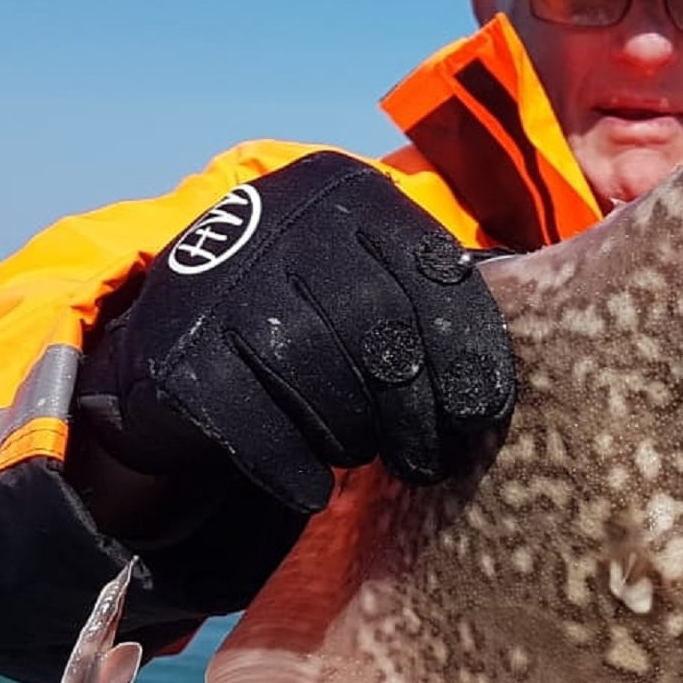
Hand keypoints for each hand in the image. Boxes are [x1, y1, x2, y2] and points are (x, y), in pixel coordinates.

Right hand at [74, 151, 515, 515]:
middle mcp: (281, 218)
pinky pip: (255, 422)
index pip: (432, 275)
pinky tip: (313, 490)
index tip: (483, 416)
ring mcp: (218, 280)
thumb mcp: (370, 283)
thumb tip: (510, 386)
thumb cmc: (310, 321)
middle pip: (381, 329)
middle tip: (432, 462)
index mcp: (349, 192)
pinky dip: (293, 466)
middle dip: (416, 409)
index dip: (468, 355)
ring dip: (354, 435)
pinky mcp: (176, 351)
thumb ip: (433, 303)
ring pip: (319, 374)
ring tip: (364, 457)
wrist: (172, 347)